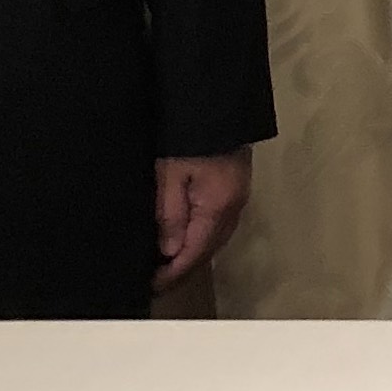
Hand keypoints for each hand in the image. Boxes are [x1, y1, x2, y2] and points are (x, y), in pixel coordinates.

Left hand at [154, 151, 254, 289]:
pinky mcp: (236, 187)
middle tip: (157, 280)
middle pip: (208, 250)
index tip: (151, 286)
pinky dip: (202, 237)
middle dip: (183, 268)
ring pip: (216, 238)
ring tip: (168, 264)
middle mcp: (234, 208)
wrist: (218, 104)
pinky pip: (219, 224)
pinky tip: (187, 238)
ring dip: (194, 254)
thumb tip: (169, 251)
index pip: (194, 253)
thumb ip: (170, 215)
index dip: (172, 274)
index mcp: (217, 208)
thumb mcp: (169, 175)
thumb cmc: (188, 139)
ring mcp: (239, 197)